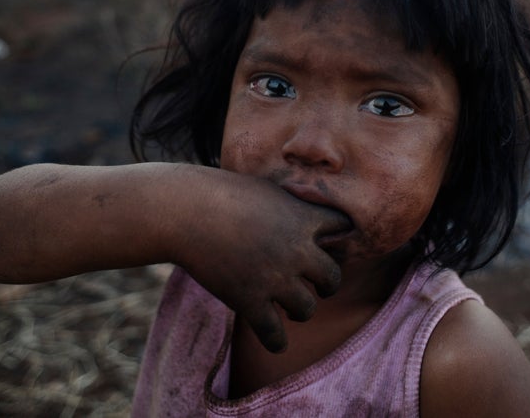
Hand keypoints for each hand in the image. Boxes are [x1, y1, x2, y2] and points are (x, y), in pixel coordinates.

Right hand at [174, 168, 349, 352]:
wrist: (186, 210)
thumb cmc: (220, 192)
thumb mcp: (266, 189)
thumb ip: (288, 205)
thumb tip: (298, 211)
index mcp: (304, 218)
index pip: (342, 228)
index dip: (335, 236)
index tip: (325, 241)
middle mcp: (298, 251)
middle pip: (333, 277)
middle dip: (326, 283)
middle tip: (316, 284)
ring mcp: (275, 279)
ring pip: (307, 308)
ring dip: (301, 309)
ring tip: (291, 308)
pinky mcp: (250, 301)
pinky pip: (275, 335)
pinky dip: (277, 341)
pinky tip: (275, 339)